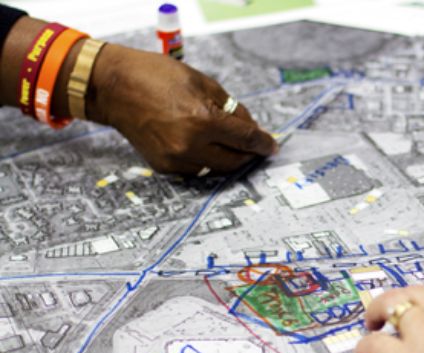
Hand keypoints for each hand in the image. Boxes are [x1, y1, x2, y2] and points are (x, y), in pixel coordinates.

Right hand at [87, 44, 276, 174]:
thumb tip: (249, 127)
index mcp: (203, 120)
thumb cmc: (157, 77)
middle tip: (254, 146)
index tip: (271, 146)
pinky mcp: (165, 167)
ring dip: (228, 158)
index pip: (245, 139)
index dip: (263, 144)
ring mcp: (176, 159)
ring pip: (216, 168)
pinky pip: (196, 168)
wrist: (114, 88)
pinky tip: (204, 144)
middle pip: (234, 160)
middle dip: (248, 154)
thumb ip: (230, 107)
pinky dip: (206, 159)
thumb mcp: (202, 82)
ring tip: (229, 144)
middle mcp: (190, 145)